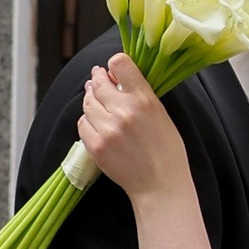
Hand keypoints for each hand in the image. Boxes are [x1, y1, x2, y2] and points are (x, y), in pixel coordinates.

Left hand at [78, 53, 188, 202]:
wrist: (160, 184)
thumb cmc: (166, 151)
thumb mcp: (161, 113)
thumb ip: (139, 93)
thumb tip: (114, 77)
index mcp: (144, 99)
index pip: (120, 63)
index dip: (114, 64)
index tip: (113, 70)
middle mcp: (123, 111)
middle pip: (98, 83)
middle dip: (97, 80)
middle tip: (99, 81)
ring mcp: (107, 129)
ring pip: (87, 102)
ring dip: (91, 100)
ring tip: (98, 102)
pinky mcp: (96, 146)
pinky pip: (82, 123)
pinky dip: (87, 121)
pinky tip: (97, 123)